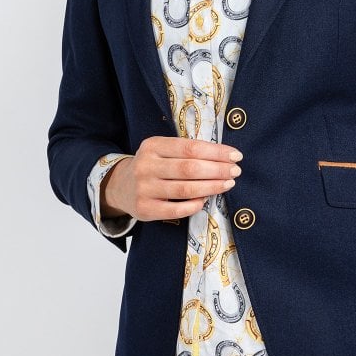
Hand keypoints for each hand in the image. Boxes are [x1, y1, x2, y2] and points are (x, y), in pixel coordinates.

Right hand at [100, 136, 241, 222]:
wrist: (120, 186)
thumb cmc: (152, 166)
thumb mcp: (162, 150)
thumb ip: (186, 151)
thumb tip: (224, 156)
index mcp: (153, 145)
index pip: (190, 148)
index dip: (216, 152)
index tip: (235, 155)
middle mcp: (146, 166)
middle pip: (189, 168)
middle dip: (217, 170)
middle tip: (235, 171)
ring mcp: (144, 189)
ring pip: (185, 189)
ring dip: (211, 187)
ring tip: (228, 184)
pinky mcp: (144, 209)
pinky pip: (176, 210)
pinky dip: (194, 205)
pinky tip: (206, 200)